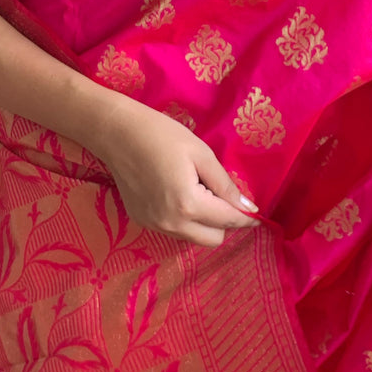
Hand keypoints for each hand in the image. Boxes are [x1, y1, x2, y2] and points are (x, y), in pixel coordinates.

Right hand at [87, 95, 259, 247]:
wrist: (116, 132)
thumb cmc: (162, 135)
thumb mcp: (201, 154)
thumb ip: (225, 185)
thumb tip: (249, 208)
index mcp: (188, 204)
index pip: (228, 221)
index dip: (246, 217)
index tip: (255, 213)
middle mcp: (171, 223)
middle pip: (213, 239)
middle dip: (223, 221)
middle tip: (218, 193)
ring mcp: (154, 225)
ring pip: (193, 237)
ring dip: (203, 222)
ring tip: (195, 189)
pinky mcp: (141, 221)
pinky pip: (173, 230)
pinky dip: (182, 218)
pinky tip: (174, 191)